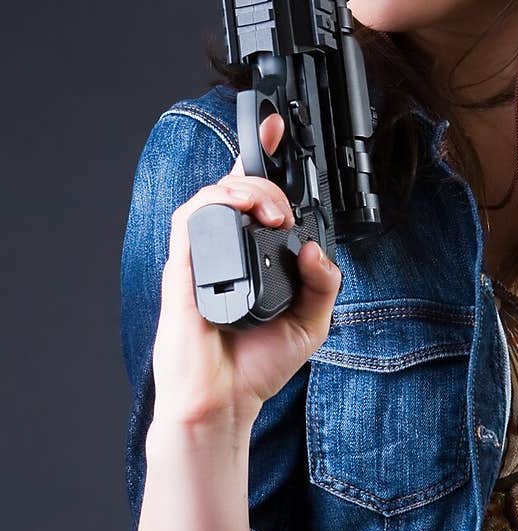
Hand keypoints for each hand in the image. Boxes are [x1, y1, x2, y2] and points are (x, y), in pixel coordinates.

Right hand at [151, 112, 340, 433]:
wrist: (224, 402)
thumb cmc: (255, 366)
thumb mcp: (311, 322)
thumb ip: (323, 283)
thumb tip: (318, 248)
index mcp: (250, 257)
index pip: (252, 197)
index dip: (262, 158)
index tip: (276, 128)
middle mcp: (225, 251)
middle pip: (235, 187)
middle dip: (266, 180)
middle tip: (284, 208)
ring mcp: (201, 257)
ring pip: (211, 194)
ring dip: (244, 188)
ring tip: (271, 211)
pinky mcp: (182, 268)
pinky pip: (189, 220)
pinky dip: (215, 204)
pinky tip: (241, 211)